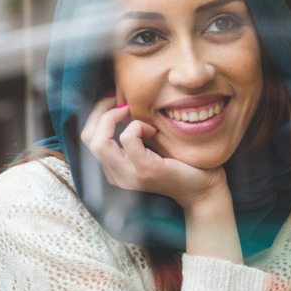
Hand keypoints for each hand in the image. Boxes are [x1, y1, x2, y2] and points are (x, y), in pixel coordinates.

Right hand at [80, 97, 228, 209]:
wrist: (203, 189)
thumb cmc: (181, 165)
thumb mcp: (150, 147)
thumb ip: (135, 134)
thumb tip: (123, 103)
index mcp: (114, 169)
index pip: (88, 139)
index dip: (97, 115)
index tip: (116, 103)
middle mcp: (116, 175)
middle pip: (88, 139)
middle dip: (100, 112)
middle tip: (120, 101)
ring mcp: (129, 175)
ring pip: (98, 142)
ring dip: (112, 118)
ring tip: (130, 111)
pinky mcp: (145, 170)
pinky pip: (127, 139)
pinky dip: (138, 126)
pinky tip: (153, 130)